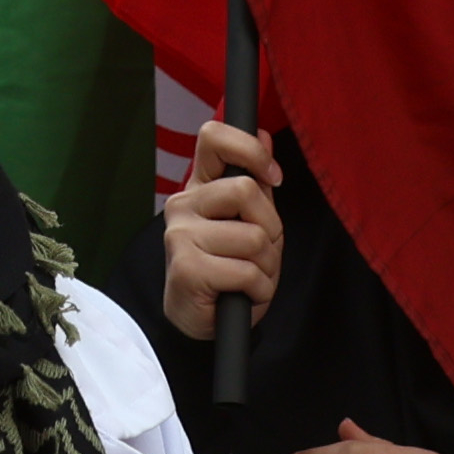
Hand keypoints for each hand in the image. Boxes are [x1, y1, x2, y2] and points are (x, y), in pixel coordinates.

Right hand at [158, 120, 284, 345]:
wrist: (203, 320)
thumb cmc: (229, 268)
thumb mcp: (250, 221)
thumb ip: (256, 181)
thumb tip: (265, 134)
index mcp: (199, 186)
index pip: (213, 137)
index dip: (250, 149)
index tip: (273, 176)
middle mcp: (183, 204)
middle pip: (245, 189)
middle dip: (270, 227)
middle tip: (260, 251)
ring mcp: (180, 235)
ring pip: (253, 236)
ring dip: (266, 266)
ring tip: (250, 277)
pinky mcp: (186, 268)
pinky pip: (247, 272)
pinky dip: (258, 289)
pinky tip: (242, 294)